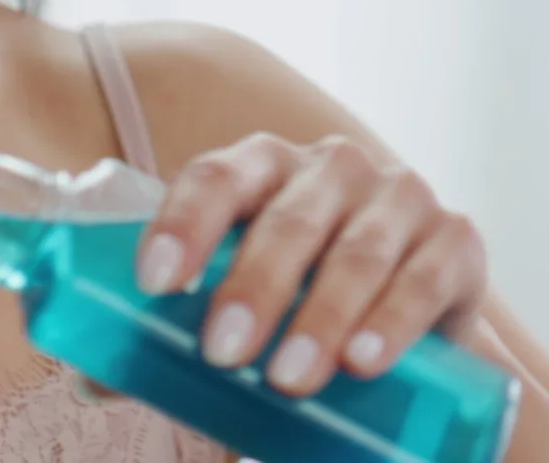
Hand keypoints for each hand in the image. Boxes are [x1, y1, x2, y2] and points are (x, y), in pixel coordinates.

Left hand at [133, 133, 486, 397]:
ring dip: (321, 317)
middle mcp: (332, 168)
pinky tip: (366, 360)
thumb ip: (167, 339)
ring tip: (289, 379)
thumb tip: (92, 380)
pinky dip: (395, 320)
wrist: (408, 316)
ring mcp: (399, 196)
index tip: (156, 282)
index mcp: (263, 169)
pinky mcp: (456, 239)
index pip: (217, 177)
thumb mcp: (236, 308)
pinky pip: (425, 275)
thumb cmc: (298, 302)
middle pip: (287, 219)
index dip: (185, 223)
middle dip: (253, 287)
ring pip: (356, 251)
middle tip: (222, 354)